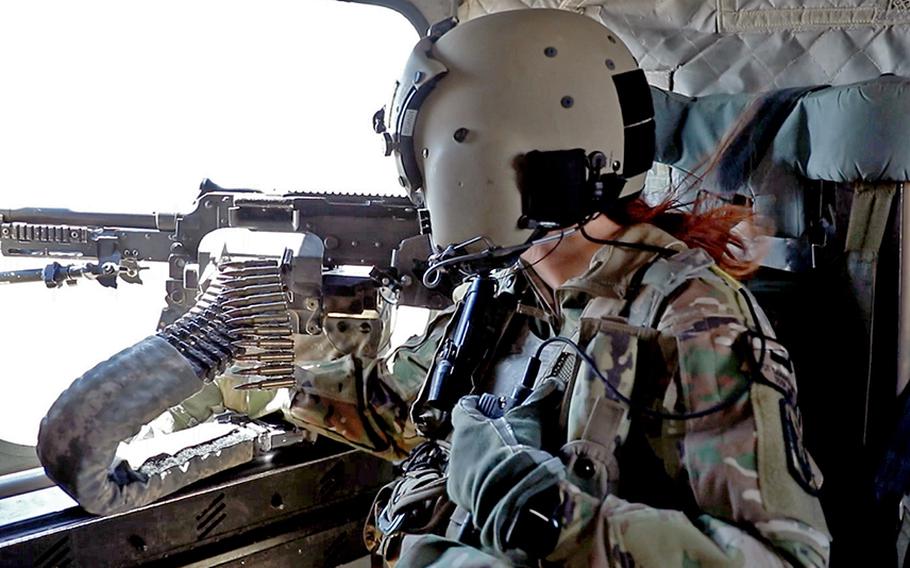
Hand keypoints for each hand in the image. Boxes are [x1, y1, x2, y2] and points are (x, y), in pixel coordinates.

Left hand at [446, 378, 566, 551]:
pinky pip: (469, 484)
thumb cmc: (513, 453)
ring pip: (467, 460)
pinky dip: (481, 483)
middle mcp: (456, 446)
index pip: (463, 406)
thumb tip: (553, 384)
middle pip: (466, 435)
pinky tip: (499, 484)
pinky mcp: (458, 493)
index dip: (474, 404)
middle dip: (483, 436)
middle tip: (503, 438)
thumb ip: (538, 400)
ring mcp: (455, 471)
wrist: (507, 494)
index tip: (484, 405)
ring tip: (504, 463)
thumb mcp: (528, 421)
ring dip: (482, 460)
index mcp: (466, 425)